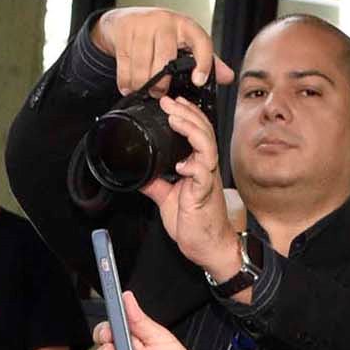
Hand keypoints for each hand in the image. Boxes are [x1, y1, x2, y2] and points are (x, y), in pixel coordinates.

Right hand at [93, 6, 232, 92]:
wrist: (126, 19)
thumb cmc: (160, 34)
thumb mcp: (185, 43)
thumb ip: (206, 60)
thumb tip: (228, 77)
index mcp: (186, 26)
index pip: (201, 43)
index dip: (203, 63)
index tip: (199, 81)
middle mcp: (166, 22)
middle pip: (165, 60)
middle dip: (161, 84)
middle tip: (159, 93)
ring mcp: (144, 25)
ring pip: (143, 66)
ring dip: (142, 84)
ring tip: (144, 90)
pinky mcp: (125, 31)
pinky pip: (125, 65)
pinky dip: (126, 81)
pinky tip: (129, 86)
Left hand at [143, 90, 244, 284]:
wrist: (209, 247)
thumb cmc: (196, 223)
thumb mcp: (168, 199)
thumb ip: (156, 183)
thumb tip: (141, 173)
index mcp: (198, 166)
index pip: (197, 131)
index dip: (186, 114)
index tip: (170, 103)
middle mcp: (205, 168)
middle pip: (203, 131)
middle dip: (186, 113)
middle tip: (169, 102)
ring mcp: (207, 180)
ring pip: (206, 145)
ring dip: (190, 130)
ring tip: (175, 119)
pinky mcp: (205, 194)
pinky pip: (203, 174)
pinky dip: (193, 166)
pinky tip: (182, 163)